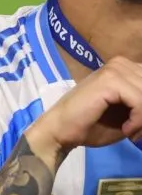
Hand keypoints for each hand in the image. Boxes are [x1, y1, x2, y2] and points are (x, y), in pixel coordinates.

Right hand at [27, 57, 141, 163]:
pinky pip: (140, 100)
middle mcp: (122, 63)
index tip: (140, 122)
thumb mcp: (129, 116)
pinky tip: (126, 128)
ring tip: (131, 131)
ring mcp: (115, 69)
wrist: (60, 131)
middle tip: (136, 131)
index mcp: (126, 68)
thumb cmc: (90, 126)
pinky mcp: (110, 80)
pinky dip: (138, 119)